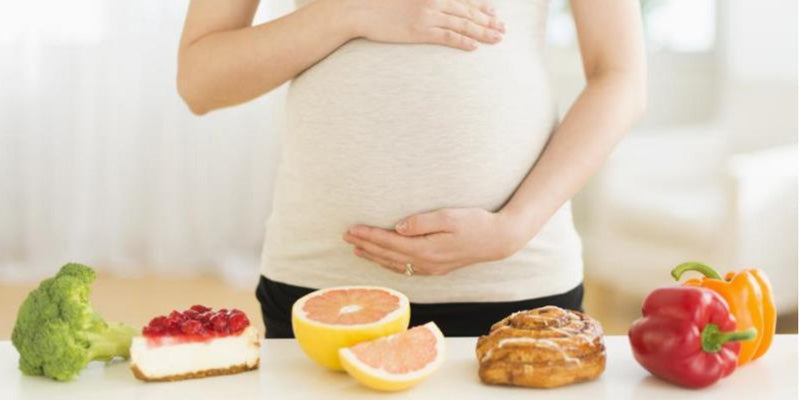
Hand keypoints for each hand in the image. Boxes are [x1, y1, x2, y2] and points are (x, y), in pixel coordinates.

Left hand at [342, 208, 528, 275]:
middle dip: (365, 245)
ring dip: (374, 256)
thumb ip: (422, 222)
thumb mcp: (448, 217)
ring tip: (357, 249)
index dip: (368, 236)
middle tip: (345, 237)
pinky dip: (389, 264)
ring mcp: (431, 268)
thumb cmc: (475, 223)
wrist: (497, 240)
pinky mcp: (436, 268)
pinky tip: (383, 260)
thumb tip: (398, 227)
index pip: (389, 242)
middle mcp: (426, 263)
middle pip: (387, 255)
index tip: (351, 229)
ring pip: (394, 264)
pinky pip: (405, 268)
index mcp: (426, 249)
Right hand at [347, 0, 505, 50]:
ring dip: (482, 32)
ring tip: (497, 39)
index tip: (495, 12)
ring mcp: (427, 16)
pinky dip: (462, 41)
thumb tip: (438, 6)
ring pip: (462, 25)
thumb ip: (427, 1)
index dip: (482, 6)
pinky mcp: (419, 31)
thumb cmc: (381, 3)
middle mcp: (434, 1)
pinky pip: (446, 37)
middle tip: (503, 29)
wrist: (361, 9)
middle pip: (468, 12)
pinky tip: (474, 47)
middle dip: (488, 20)